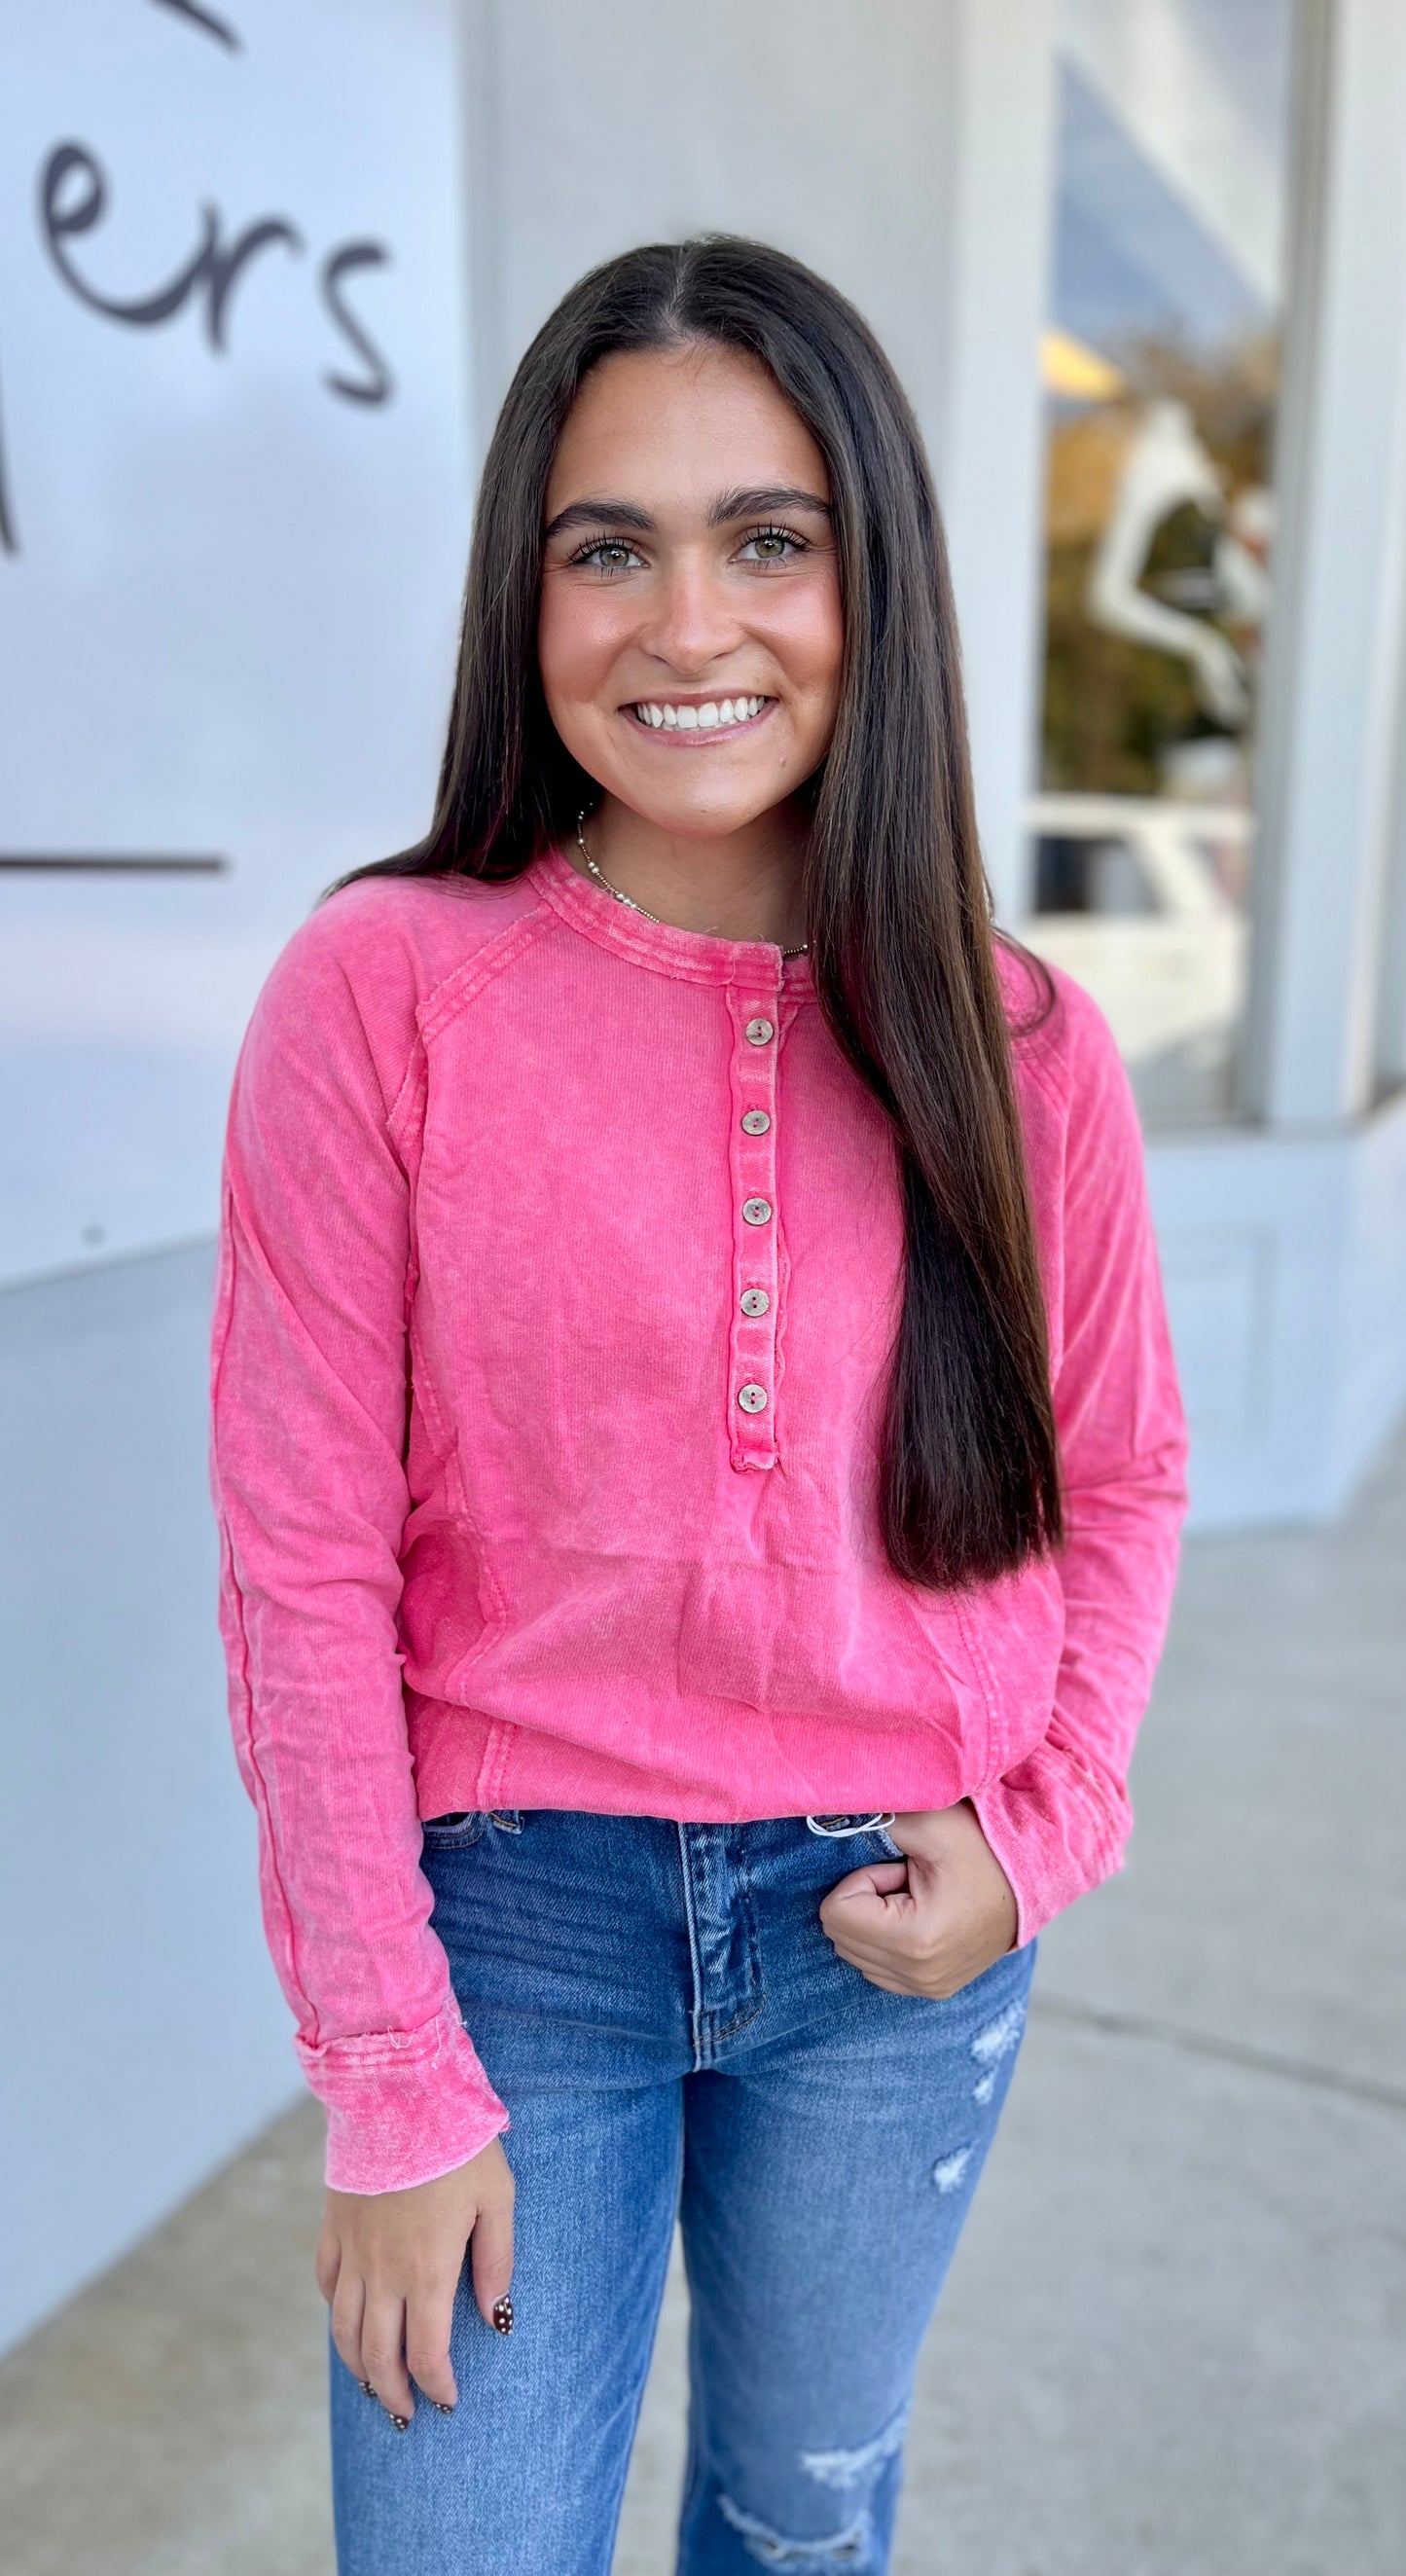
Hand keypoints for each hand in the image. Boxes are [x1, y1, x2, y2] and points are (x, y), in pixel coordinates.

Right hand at [315, 2135, 513, 2423]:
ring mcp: (353, 2250)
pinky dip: (333, 2311)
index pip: (426, 2353)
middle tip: (405, 2414)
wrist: (399, 2093)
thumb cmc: (459, 2145)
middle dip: (391, 2392)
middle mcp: (382, 2271)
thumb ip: (496, 2264)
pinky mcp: (334, 2225)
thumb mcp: (498, 2200)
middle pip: (378, 2354)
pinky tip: (346, 2321)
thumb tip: (494, 2319)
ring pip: (343, 2328)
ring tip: (372, 2385)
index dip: (436, 2386)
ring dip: (357, 2366)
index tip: (448, 2401)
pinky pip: (325, 2282)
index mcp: (426, 2271)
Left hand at [818, 1801, 1017, 1998]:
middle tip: (907, 1882)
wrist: (1030, 1883)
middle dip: (866, 1901)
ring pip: (854, 1954)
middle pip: (840, 1936)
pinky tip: (920, 1918)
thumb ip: (876, 1818)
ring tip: (916, 1899)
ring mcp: (925, 1988)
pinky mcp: (931, 1991)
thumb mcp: (930, 1824)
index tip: (899, 1870)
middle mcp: (918, 1975)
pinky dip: (885, 1940)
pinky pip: (876, 1969)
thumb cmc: (982, 1850)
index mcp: (915, 1939)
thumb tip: (829, 1816)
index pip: (836, 1913)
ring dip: (874, 1921)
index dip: (862, 1881)